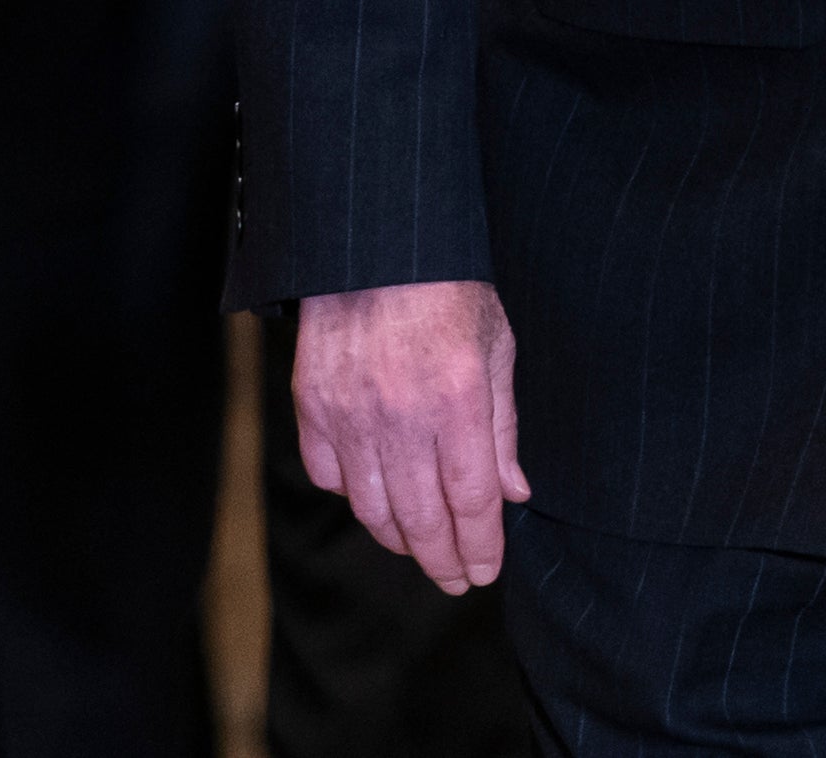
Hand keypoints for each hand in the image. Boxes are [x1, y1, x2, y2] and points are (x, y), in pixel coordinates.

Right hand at [294, 280, 526, 592]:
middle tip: (456, 580)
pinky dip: (354, 497)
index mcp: (458, 400)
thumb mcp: (496, 347)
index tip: (485, 571)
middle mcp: (401, 415)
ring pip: (372, 510)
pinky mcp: (312, 405)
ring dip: (399, 540)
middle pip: (421, 520)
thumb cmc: (448, 290)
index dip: (480, 547)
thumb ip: (503, 427)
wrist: (377, 246)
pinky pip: (330, 477)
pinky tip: (377, 498)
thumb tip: (513, 494)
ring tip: (421, 548)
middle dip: (443, 561)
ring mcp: (350, 414)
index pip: (471, 501)